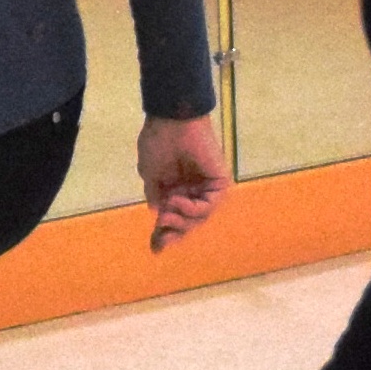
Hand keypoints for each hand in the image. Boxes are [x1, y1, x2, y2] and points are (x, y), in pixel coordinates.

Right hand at [139, 111, 227, 249]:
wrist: (171, 120)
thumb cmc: (158, 142)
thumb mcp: (150, 175)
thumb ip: (156, 196)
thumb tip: (159, 214)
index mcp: (176, 188)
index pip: (173, 217)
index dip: (163, 235)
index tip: (155, 250)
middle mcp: (193, 189)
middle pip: (188, 222)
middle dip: (174, 232)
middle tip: (162, 235)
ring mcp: (207, 187)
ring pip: (200, 218)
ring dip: (182, 220)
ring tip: (167, 212)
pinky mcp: (220, 182)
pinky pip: (209, 206)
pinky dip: (193, 208)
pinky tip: (178, 200)